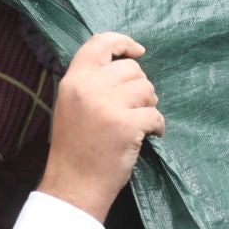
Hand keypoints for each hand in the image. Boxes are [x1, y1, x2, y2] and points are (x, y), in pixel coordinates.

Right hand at [37, 31, 162, 221]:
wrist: (73, 185)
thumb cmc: (75, 147)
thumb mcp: (71, 105)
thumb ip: (91, 82)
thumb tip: (128, 64)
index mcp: (73, 80)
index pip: (99, 43)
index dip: (122, 42)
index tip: (137, 51)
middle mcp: (88, 88)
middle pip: (131, 68)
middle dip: (140, 85)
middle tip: (135, 106)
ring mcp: (107, 106)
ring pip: (146, 88)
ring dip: (149, 105)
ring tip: (138, 122)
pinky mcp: (126, 125)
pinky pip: (155, 114)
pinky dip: (157, 126)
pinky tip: (149, 136)